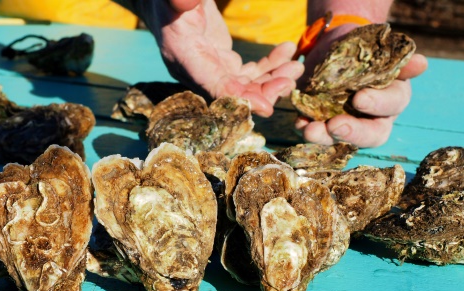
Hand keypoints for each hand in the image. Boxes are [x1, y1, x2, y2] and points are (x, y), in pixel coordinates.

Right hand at [140, 0, 302, 115]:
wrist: (167, 3)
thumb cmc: (168, 0)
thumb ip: (181, 0)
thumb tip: (187, 0)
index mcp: (184, 58)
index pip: (213, 86)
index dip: (239, 98)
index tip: (266, 106)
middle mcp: (198, 71)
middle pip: (235, 92)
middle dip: (265, 91)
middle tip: (290, 81)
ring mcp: (213, 68)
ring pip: (246, 84)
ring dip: (273, 79)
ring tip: (296, 67)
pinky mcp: (223, 61)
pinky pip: (251, 71)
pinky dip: (271, 65)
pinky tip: (287, 50)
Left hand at [295, 25, 428, 147]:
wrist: (339, 47)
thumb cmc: (367, 51)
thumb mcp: (382, 52)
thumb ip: (398, 62)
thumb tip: (420, 64)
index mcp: (393, 98)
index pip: (391, 106)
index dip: (377, 104)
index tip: (359, 98)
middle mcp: (372, 118)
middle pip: (369, 135)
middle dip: (351, 133)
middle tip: (334, 126)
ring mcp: (346, 125)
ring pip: (338, 139)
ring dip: (323, 136)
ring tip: (309, 130)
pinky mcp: (322, 124)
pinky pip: (315, 132)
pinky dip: (305, 128)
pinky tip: (298, 122)